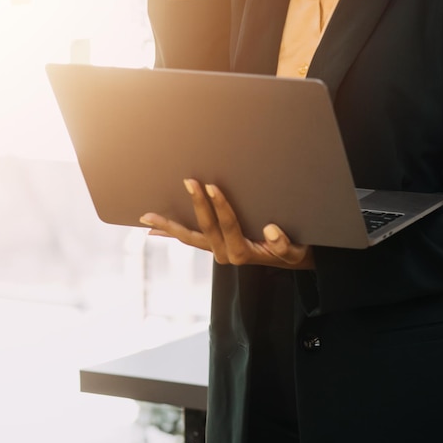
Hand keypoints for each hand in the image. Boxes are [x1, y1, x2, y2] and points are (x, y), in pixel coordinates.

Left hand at [139, 179, 314, 269]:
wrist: (291, 261)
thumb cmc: (294, 250)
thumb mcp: (296, 249)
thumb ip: (284, 244)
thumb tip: (271, 230)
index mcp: (243, 254)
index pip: (228, 226)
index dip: (220, 206)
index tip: (212, 186)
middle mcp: (226, 255)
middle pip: (205, 229)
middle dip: (195, 205)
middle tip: (188, 181)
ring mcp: (218, 252)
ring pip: (191, 237)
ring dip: (169, 226)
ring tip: (147, 218)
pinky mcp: (216, 248)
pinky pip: (192, 240)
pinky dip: (174, 234)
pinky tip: (154, 231)